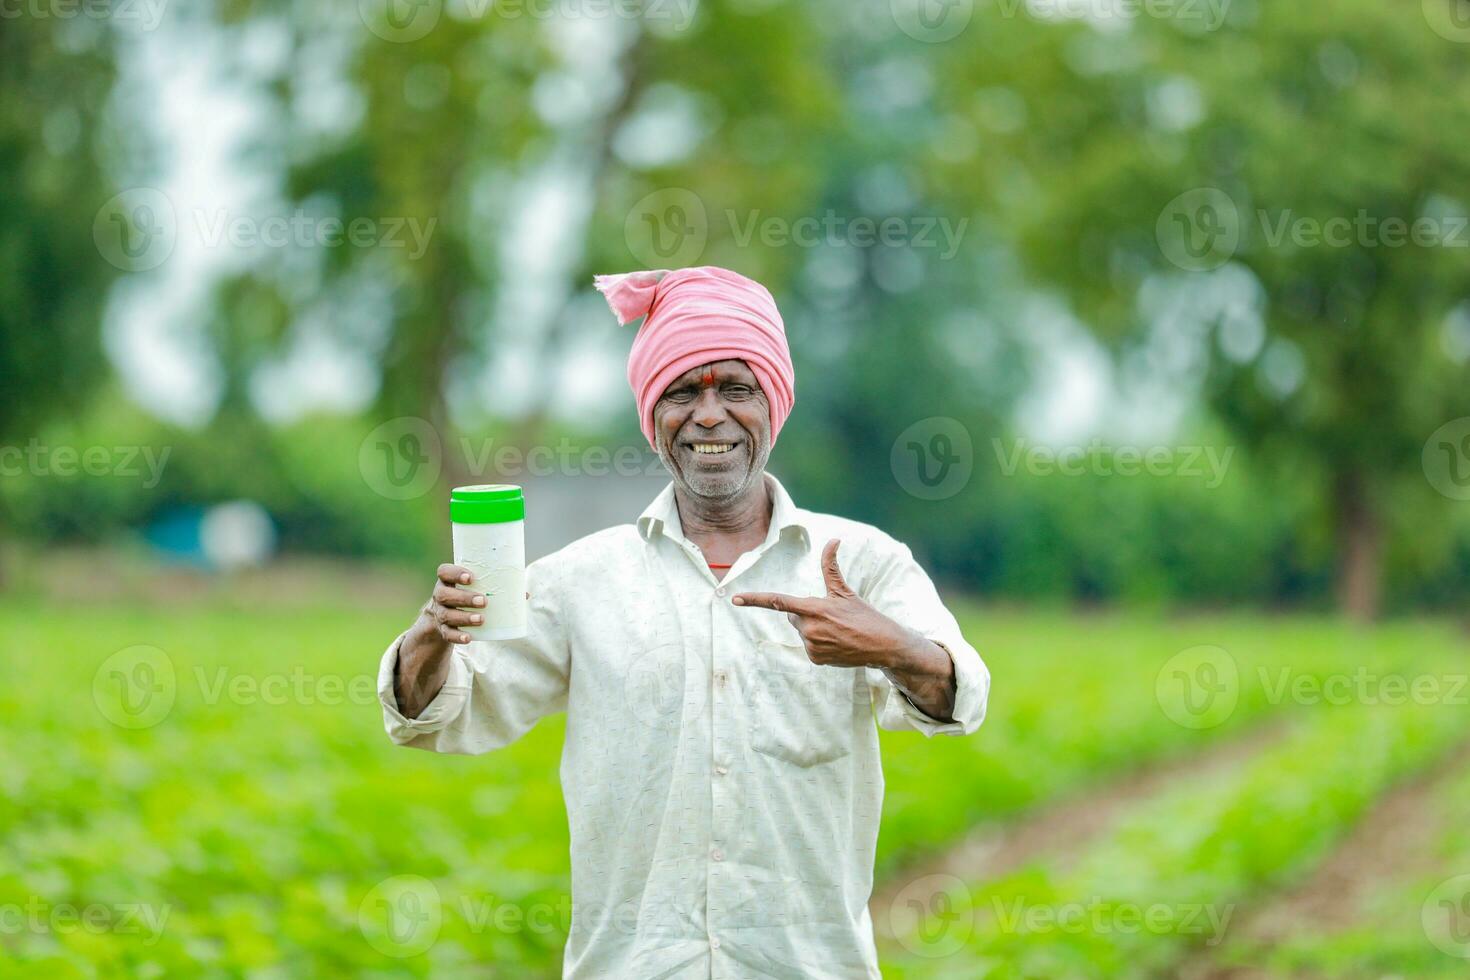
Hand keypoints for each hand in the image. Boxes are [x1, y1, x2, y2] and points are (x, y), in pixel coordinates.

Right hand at [394, 564, 487, 718]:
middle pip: (445, 595)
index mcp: (447, 580)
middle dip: (464, 598)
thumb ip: (497, 587)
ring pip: (447, 615)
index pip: (444, 571)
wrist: (444, 616)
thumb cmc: (467, 595)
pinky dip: (458, 636)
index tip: (472, 577)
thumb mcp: (476, 588)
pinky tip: (469, 637)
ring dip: (464, 617)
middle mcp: (440, 595)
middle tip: (484, 601)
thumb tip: (525, 593)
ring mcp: (440, 613)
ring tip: (481, 619)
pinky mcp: (443, 629)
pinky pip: (447, 634)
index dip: (455, 573)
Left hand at [733, 539, 920, 669]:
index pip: (778, 602)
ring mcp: (811, 646)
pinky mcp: (815, 659)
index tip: (735, 599)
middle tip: (830, 615)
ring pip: (800, 631)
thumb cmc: (864, 615)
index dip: (755, 599)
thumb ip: (831, 566)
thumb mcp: (845, 590)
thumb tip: (833, 539)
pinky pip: (807, 646)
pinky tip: (836, 642)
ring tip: (836, 630)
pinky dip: (818, 642)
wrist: (882, 646)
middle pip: (792, 615)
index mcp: (814, 609)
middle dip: (804, 612)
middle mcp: (809, 629)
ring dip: (812, 628)